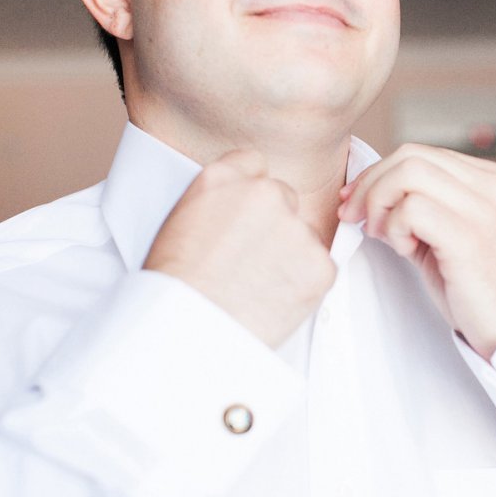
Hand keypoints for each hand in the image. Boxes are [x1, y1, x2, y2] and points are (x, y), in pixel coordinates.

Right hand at [144, 149, 335, 347]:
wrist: (185, 332)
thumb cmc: (174, 288)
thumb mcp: (182, 223)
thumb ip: (219, 202)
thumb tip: (241, 207)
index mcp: (222, 179)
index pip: (254, 164)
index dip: (251, 194)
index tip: (246, 217)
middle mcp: (263, 193)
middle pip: (285, 198)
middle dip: (276, 226)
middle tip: (252, 263)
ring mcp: (295, 227)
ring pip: (304, 237)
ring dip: (290, 258)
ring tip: (255, 290)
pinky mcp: (320, 263)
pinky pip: (321, 269)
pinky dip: (305, 286)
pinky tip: (273, 302)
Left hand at [338, 144, 495, 359]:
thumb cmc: (484, 289)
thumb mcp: (455, 236)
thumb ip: (422, 211)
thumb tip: (369, 198)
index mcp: (489, 179)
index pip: (420, 154)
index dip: (378, 174)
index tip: (355, 200)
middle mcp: (490, 185)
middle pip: (409, 156)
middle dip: (370, 184)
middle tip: (354, 217)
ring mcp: (482, 209)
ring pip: (407, 175)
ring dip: (380, 205)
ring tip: (389, 238)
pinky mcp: (469, 237)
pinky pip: (412, 209)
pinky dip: (395, 228)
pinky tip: (406, 251)